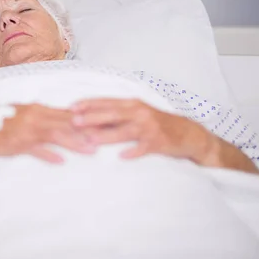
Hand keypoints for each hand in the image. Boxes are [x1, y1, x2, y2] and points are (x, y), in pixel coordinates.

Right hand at [0, 103, 97, 163]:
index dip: (87, 118)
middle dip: (88, 129)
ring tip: (91, 149)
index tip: (105, 123)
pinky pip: (35, 149)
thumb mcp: (23, 116)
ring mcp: (26, 130)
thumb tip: (62, 124)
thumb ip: (43, 120)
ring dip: (74, 142)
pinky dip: (47, 154)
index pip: (67, 113)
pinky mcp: (16, 143)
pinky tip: (60, 161)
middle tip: (108, 136)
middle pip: (66, 122)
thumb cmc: (0, 122)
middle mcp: (35, 116)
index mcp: (37, 109)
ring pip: (55, 135)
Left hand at [70, 99, 214, 163]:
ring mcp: (149, 127)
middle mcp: (140, 113)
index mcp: (132, 104)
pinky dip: (133, 152)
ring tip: (91, 139)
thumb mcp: (137, 113)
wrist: (187, 133)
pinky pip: (143, 148)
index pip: (107, 102)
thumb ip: (116, 114)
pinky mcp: (158, 142)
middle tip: (75, 122)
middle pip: (113, 114)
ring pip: (125, 131)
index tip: (71, 107)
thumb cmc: (156, 123)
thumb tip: (89, 117)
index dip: (89, 104)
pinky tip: (122, 157)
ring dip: (107, 135)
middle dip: (92, 117)